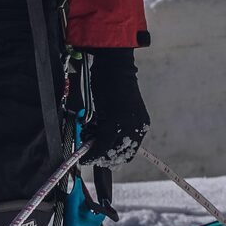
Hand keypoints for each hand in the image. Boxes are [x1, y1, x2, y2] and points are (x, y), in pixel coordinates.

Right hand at [81, 48, 149, 166]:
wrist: (114, 67)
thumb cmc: (115, 84)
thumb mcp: (121, 110)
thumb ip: (117, 128)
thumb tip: (103, 144)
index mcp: (141, 125)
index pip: (129, 151)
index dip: (114, 158)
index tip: (102, 159)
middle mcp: (137, 128)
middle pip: (120, 154)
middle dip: (104, 158)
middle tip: (91, 155)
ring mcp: (126, 126)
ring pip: (109, 151)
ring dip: (96, 154)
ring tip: (86, 148)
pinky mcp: (113, 123)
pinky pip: (101, 145)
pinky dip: (91, 152)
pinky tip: (84, 154)